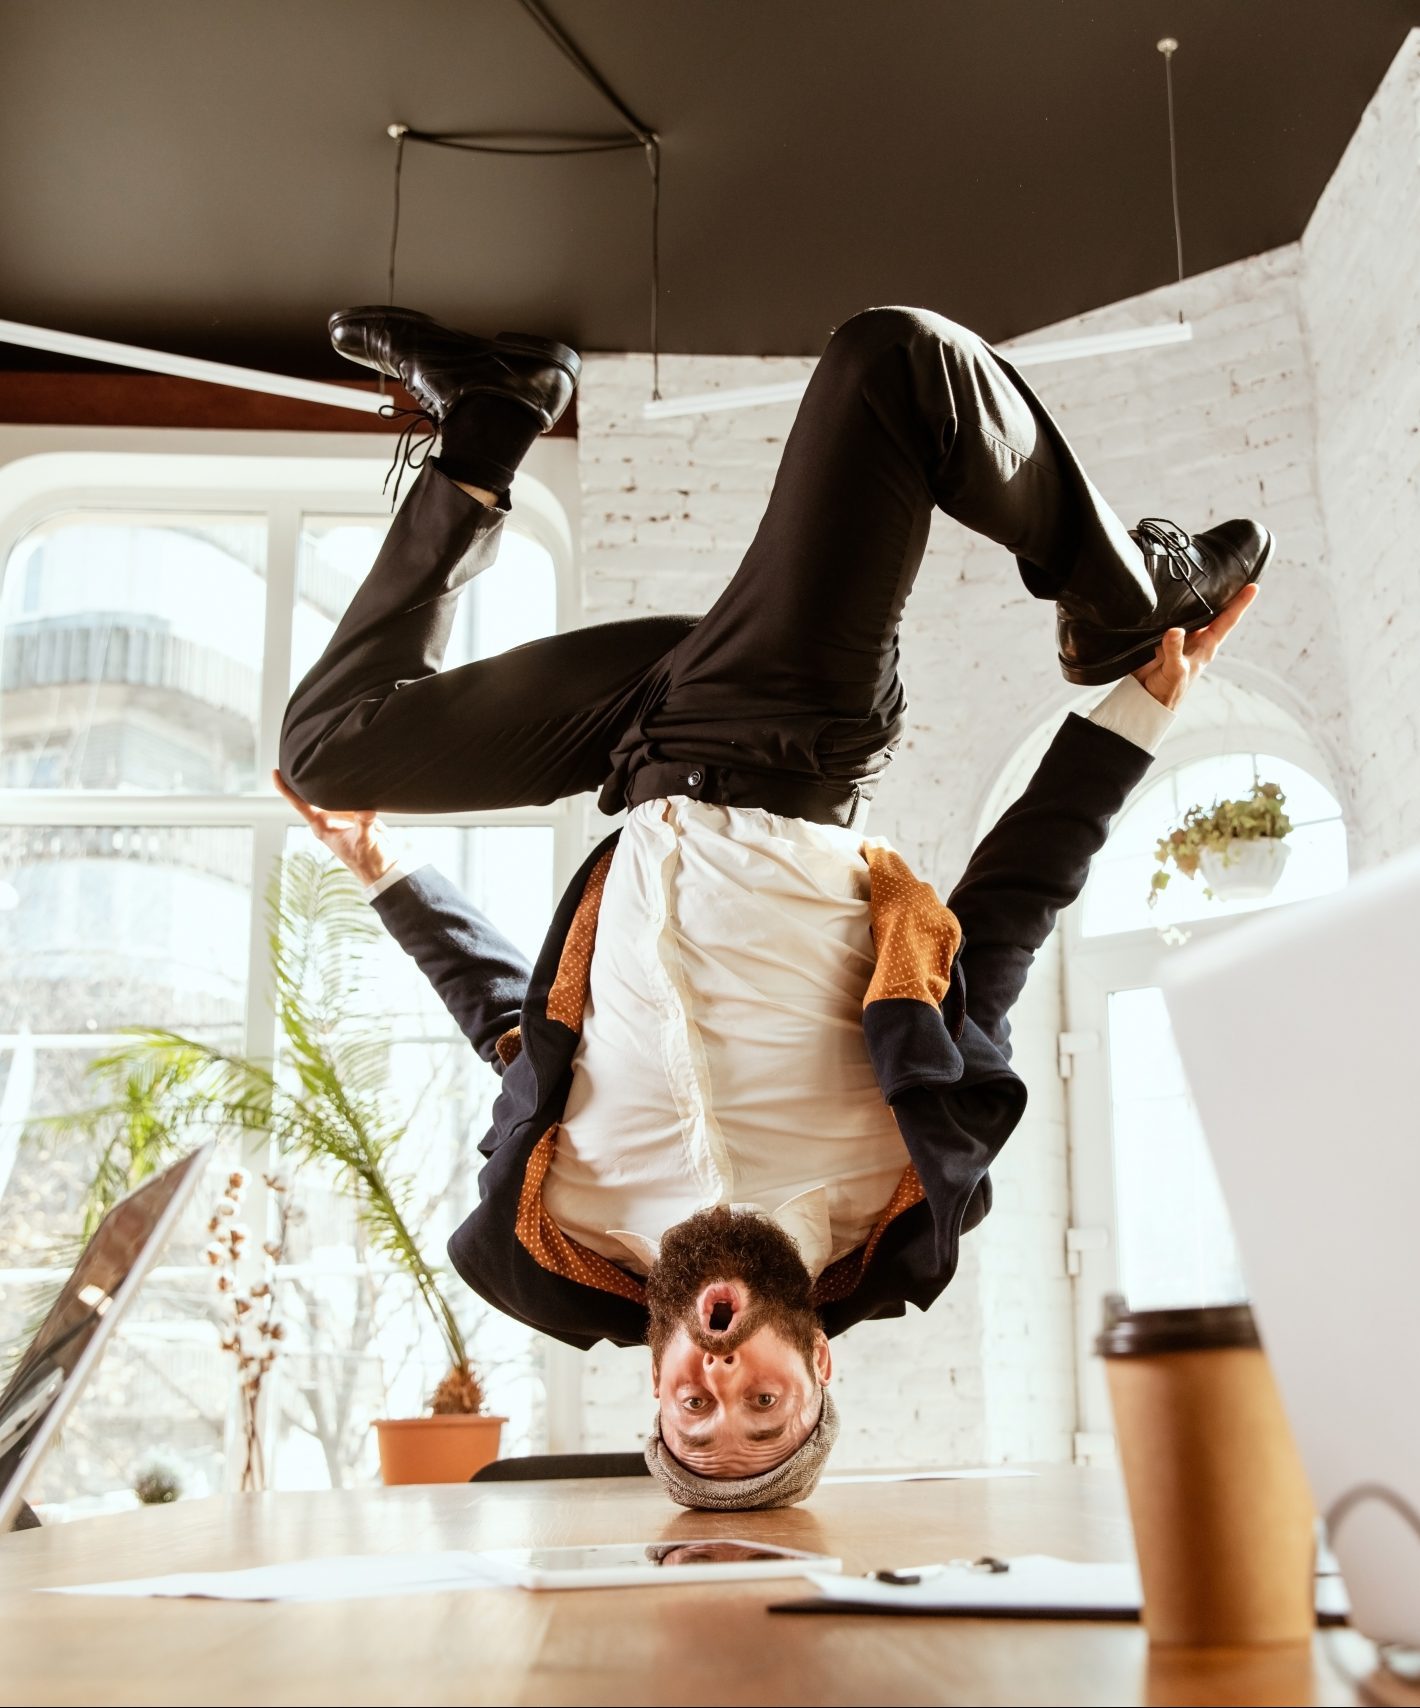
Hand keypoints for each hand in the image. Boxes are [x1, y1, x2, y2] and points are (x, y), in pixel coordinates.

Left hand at [271, 770, 398, 887]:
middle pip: (311, 795)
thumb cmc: (368, 860)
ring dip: (330, 780)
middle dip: (306, 777)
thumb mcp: (365, 842)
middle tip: (299, 755)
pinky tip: (350, 772)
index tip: (275, 773)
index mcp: (322, 827)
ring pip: (331, 794)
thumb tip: (367, 811)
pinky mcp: (355, 814)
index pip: (300, 805)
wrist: (382, 868)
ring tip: (326, 758)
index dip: (286, 789)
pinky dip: (350, 787)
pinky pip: (349, 796)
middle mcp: (328, 819)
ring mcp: (341, 816)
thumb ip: (364, 826)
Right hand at [1132, 582, 1259, 709]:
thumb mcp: (1175, 671)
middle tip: (1230, 574)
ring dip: (1195, 600)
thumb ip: (1174, 650)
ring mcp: (1180, 639)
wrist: (1146, 700)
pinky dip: (1170, 609)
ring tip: (1202, 579)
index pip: (1227, 621)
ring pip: (1191, 614)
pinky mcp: (1162, 639)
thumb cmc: (1168, 690)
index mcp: (1205, 646)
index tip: (1253, 587)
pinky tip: (1170, 597)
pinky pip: (1169, 619)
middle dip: (1222, 595)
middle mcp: (1196, 639)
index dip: (1240, 604)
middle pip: (1212, 612)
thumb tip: (1176, 630)